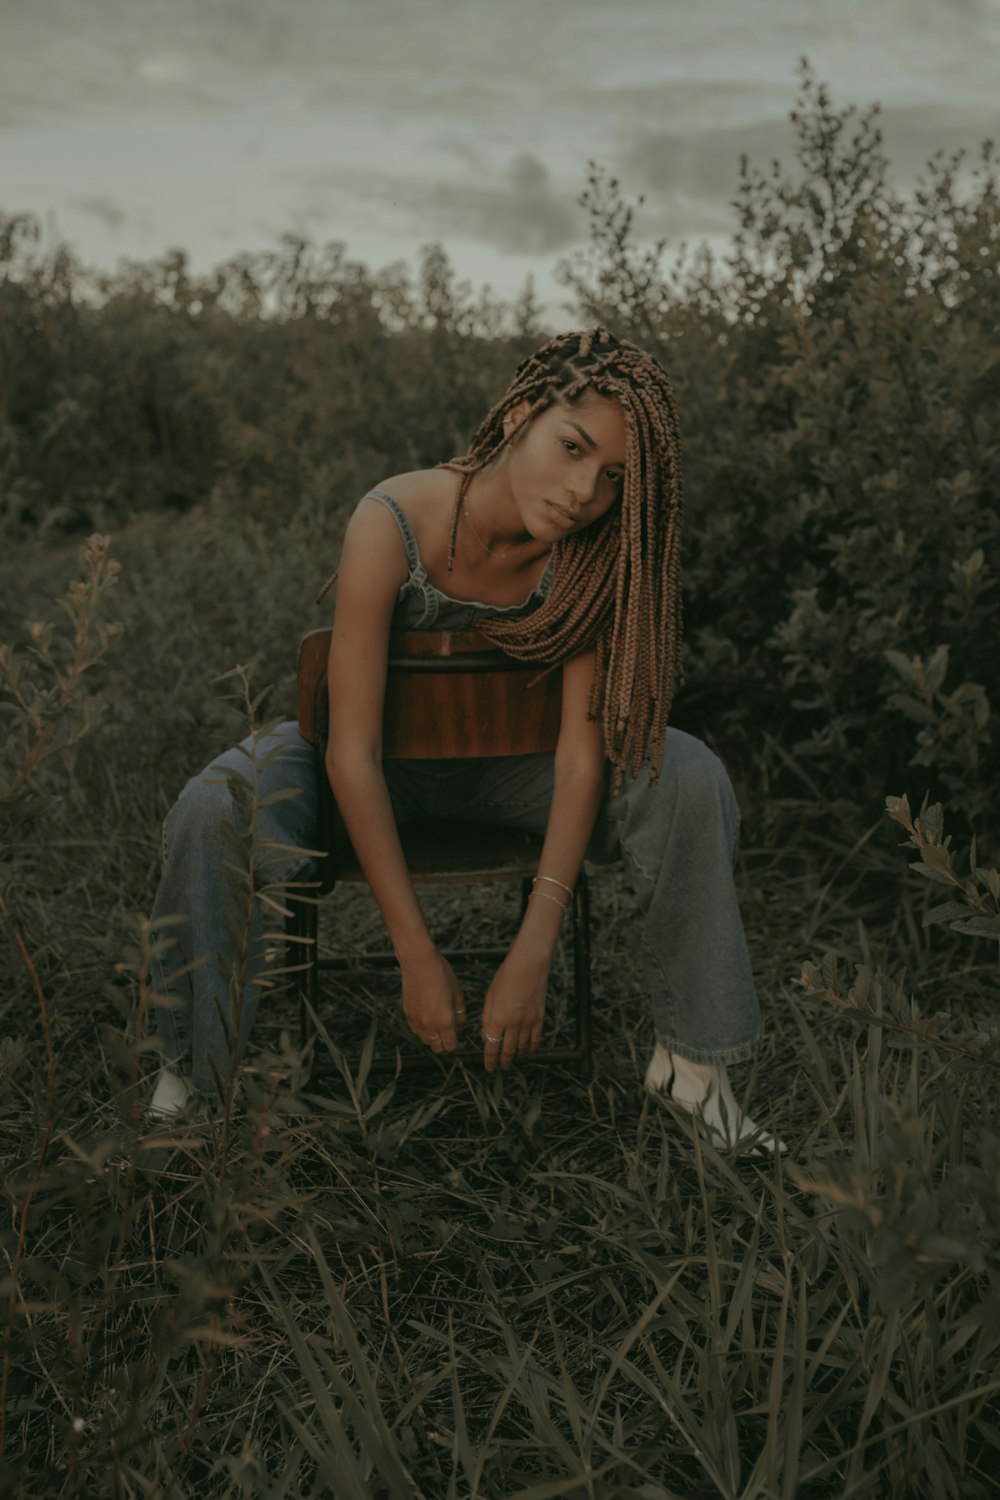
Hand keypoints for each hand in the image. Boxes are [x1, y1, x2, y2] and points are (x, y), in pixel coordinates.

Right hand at [400, 950, 465, 1053]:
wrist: (419, 963)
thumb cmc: (441, 974)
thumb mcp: (458, 993)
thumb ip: (460, 1014)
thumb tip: (460, 1025)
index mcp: (445, 1020)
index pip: (450, 1046)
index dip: (456, 1046)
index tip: (458, 1042)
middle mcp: (429, 1024)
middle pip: (437, 1048)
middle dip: (444, 1045)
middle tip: (449, 1036)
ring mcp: (416, 1020)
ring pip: (424, 1040)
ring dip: (432, 1038)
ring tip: (438, 1027)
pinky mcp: (408, 1014)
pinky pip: (415, 1030)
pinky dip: (421, 1029)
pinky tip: (427, 1018)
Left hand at [481, 948, 548, 1071]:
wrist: (528, 966)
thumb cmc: (506, 977)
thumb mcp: (490, 997)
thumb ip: (487, 1018)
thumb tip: (486, 1034)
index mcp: (497, 1018)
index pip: (492, 1047)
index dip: (490, 1060)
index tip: (489, 1067)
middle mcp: (512, 1024)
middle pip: (508, 1050)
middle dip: (503, 1062)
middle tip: (501, 1068)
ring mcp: (527, 1022)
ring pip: (522, 1047)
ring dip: (517, 1056)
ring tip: (513, 1061)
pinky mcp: (539, 1018)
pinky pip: (535, 1039)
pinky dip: (532, 1048)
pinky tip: (529, 1051)